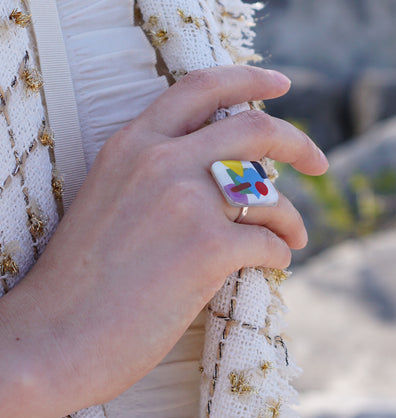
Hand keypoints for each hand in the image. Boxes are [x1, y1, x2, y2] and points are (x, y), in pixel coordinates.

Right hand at [0, 65, 327, 417]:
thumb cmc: (80, 282)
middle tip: (318, 161)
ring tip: (294, 237)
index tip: (281, 85)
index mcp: (132, 144)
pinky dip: (280, 255)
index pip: (199, 87)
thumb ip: (157, 177)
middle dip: (298, 142)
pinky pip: (269, 243)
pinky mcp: (207, 248)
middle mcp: (161, 161)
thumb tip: (224, 177)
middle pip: (254, 130)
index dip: (248, 78)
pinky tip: (273, 267)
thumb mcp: (109, 202)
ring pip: (268, 194)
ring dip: (292, 217)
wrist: (54, 338)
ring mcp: (186, 202)